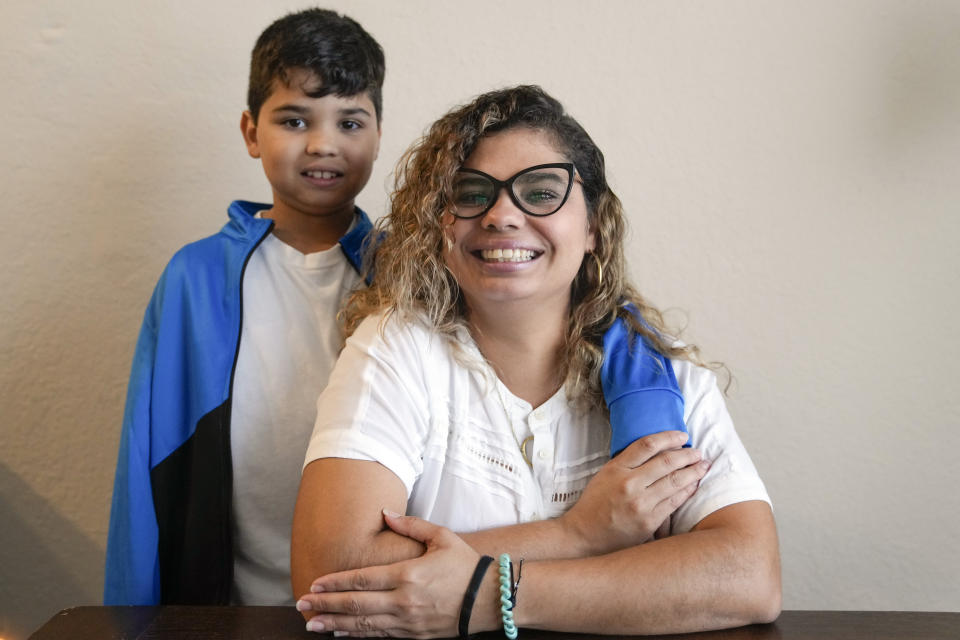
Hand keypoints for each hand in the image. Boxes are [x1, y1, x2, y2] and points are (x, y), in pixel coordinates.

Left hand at [296, 510, 483, 637]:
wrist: (489, 599)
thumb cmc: (465, 564)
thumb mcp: (441, 536)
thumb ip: (410, 525)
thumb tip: (385, 513)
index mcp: (408, 575)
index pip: (362, 579)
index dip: (335, 582)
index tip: (315, 583)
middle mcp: (404, 601)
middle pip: (355, 604)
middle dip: (325, 605)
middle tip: (301, 604)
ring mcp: (408, 621)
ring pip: (363, 625)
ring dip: (334, 624)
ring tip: (311, 624)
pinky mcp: (414, 635)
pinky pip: (379, 637)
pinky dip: (357, 635)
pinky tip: (340, 634)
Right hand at [559, 430, 709, 554]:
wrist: (585, 535)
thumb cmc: (595, 503)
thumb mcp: (605, 475)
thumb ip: (628, 463)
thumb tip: (659, 451)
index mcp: (616, 469)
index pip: (647, 445)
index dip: (669, 437)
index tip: (682, 436)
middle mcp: (629, 484)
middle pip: (666, 462)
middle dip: (687, 455)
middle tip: (698, 452)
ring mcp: (640, 504)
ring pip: (674, 482)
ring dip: (693, 472)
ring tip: (703, 466)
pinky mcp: (649, 522)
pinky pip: (674, 502)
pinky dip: (687, 491)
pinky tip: (694, 485)